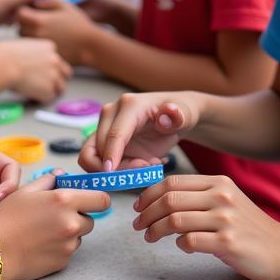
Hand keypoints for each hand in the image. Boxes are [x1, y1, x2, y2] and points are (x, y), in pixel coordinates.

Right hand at [0, 172, 109, 279]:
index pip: (102, 200)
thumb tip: (61, 175)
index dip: (96, 199)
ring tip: (43, 231)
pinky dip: (59, 247)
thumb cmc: (7, 217)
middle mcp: (72, 223)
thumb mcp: (26, 190)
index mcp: (65, 200)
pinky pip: (68, 251)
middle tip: (56, 216)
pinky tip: (39, 244)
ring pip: (79, 236)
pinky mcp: (63, 262)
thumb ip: (48, 180)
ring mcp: (69, 245)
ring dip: (68, 233)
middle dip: (78, 216)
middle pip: (90, 220)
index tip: (88, 200)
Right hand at [3, 37, 71, 102]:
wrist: (4, 64)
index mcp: (49, 47)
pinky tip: (31, 96)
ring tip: (39, 93)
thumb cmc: (6, 54)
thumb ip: (34, 54)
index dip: (50, 67)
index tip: (42, 71)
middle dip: (58, 79)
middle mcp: (55, 61)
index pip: (57, 59)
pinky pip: (49, 97)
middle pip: (65, 73)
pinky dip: (41, 98)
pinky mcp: (48, 90)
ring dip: (51, 90)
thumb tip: (31, 65)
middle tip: (48, 84)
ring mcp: (53, 76)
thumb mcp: (24, 46)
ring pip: (60, 87)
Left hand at [16, 0, 98, 64]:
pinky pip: (33, 48)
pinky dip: (35, 43)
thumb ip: (47, 0)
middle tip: (35, 19)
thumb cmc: (78, 23)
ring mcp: (39, 47)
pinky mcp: (43, 55)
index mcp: (39, 20)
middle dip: (24, 22)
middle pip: (19, 27)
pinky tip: (46, 39)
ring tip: (42, 29)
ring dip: (28, 32)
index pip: (19, 13)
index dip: (24, 9)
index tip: (31, 9)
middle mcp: (35, 34)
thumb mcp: (64, 5)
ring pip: (24, 38)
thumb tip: (35, 1)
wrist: (90, 46)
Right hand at [78, 91, 200, 171]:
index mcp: (129, 105)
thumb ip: (179, 116)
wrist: (176, 117)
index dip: (110, 155)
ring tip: (142, 168)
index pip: (114, 134)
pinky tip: (138, 166)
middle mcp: (111, 113)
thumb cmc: (180, 114)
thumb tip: (169, 112)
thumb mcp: (187, 115)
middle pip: (99, 148)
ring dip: (113, 170)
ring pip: (92, 156)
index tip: (110, 174)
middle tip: (146, 169)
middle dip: (119, 168)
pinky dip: (114, 171)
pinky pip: (98, 161)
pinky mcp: (106, 140)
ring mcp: (106, 126)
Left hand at [133, 173, 279, 279]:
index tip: (138, 206)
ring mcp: (225, 219)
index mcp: (218, 182)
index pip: (172, 182)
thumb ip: (199, 196)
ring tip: (149, 237)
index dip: (149, 194)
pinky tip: (180, 246)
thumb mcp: (228, 201)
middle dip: (146, 213)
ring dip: (155, 230)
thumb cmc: (251, 229)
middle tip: (137, 224)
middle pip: (169, 199)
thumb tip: (161, 200)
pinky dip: (178, 244)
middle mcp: (221, 196)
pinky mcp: (228, 243)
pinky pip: (190, 241)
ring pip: (174, 220)